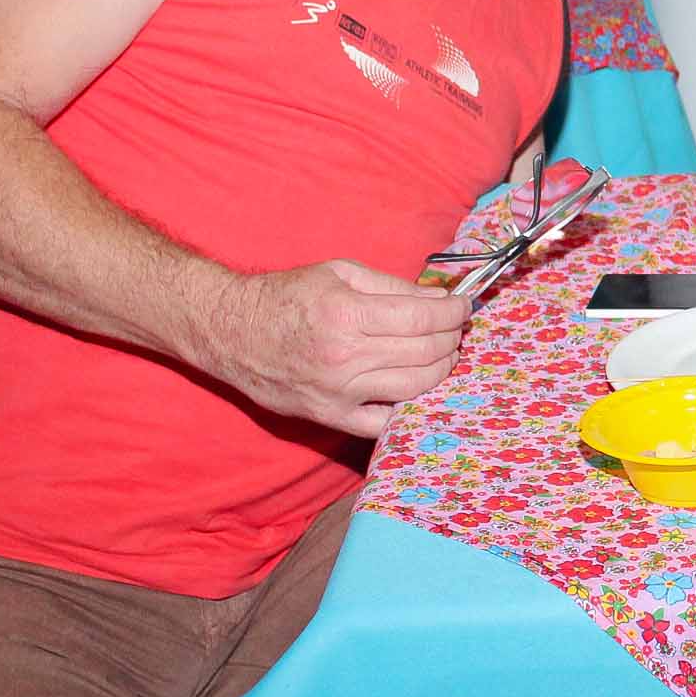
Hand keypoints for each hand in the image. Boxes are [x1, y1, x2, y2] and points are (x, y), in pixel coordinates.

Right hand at [202, 259, 469, 437]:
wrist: (231, 332)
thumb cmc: (286, 296)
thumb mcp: (340, 273)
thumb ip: (394, 287)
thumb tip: (441, 300)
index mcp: (347, 315)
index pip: (423, 319)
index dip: (454, 313)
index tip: (464, 306)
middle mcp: (345, 358)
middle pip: (426, 354)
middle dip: (452, 338)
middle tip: (455, 327)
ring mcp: (339, 393)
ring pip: (415, 387)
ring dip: (441, 368)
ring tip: (442, 352)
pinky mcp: (330, 416)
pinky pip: (384, 423)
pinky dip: (408, 406)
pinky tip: (415, 386)